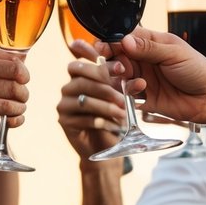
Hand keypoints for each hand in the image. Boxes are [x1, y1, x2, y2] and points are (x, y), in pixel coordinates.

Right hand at [0, 40, 28, 130]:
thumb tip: (22, 57)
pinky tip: (11, 118)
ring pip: (7, 106)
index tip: (24, 77)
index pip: (12, 67)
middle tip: (23, 93)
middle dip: (23, 92)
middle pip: (12, 87)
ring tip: (19, 106)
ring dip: (19, 108)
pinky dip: (9, 121)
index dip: (24, 74)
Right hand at [56, 40, 126, 160]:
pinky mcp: (64, 121)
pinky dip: (100, 121)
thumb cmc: (115, 116)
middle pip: (81, 78)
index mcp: (81, 75)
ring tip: (123, 113)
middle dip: (105, 85)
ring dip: (105, 106)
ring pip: (83, 99)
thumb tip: (140, 82)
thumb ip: (127, 87)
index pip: (84, 61)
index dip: (101, 63)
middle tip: (123, 94)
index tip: (121, 68)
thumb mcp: (122, 98)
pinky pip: (82, 118)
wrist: (107, 143)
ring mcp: (64, 104)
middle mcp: (69, 87)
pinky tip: (114, 126)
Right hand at [103, 26, 205, 138]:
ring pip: (117, 75)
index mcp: (150, 43)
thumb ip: (148, 47)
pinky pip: (127, 93)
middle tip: (119, 64)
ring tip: (127, 74)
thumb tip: (124, 40)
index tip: (105, 47)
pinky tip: (141, 87)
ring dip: (118, 74)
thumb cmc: (198, 70)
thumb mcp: (174, 53)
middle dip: (112, 60)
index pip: (123, 38)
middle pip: (116, 57)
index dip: (111, 41)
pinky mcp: (144, 97)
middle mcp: (143, 60)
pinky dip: (129, 89)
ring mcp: (142, 78)